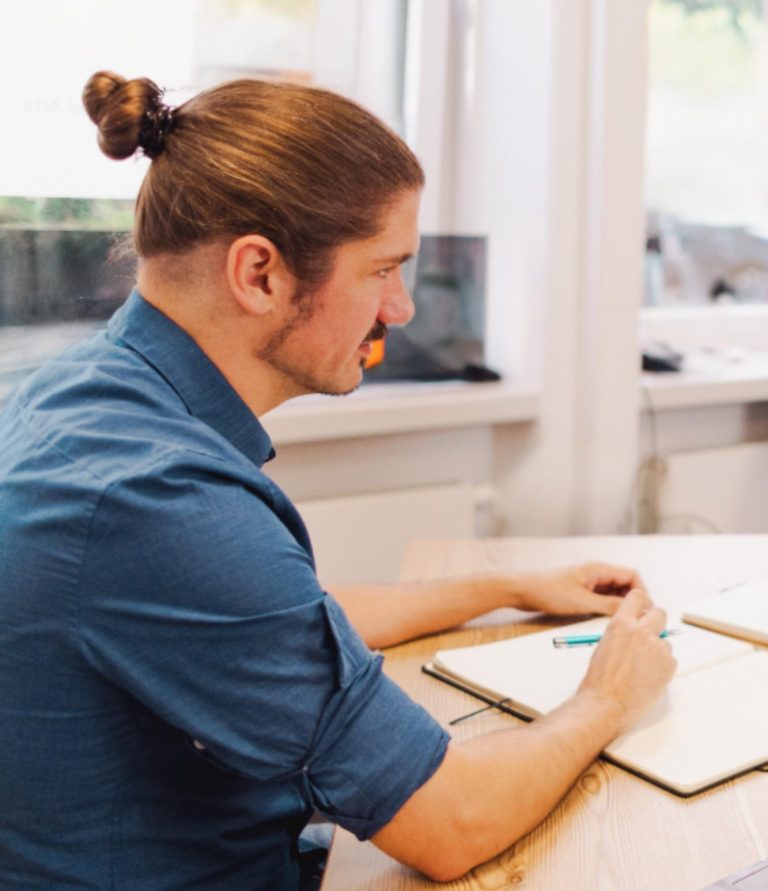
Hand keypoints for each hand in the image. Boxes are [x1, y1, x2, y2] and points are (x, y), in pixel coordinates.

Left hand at [512, 562, 645, 616]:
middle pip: (625, 585)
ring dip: (619, 606)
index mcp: (598, 569)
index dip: (643, 592)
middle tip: (637, 620)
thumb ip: (609, 605)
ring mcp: (587, 582)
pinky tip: (605, 621)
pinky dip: (607, 608)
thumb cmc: (548, 591)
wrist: (521, 590)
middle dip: (633, 601)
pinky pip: (601, 599)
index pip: (632, 576)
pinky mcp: (579, 592)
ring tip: (622, 623)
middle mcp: (595, 573)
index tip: (645, 610)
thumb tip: (632, 610)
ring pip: (613, 593)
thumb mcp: (582, 602)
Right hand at [578, 588, 676, 730]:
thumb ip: (623, 632)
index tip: (643, 611)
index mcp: (621, 624)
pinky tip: (647, 678)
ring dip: (657, 651)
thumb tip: (635, 630)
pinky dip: (662, 667)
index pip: (638, 597)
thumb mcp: (605, 644)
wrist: (606, 703)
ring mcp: (657, 648)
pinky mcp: (669, 664)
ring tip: (641, 669)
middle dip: (656, 622)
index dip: (642, 604)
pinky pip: (669, 660)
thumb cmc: (600, 679)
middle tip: (649, 636)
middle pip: (660, 613)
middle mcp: (641, 631)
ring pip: (665, 642)